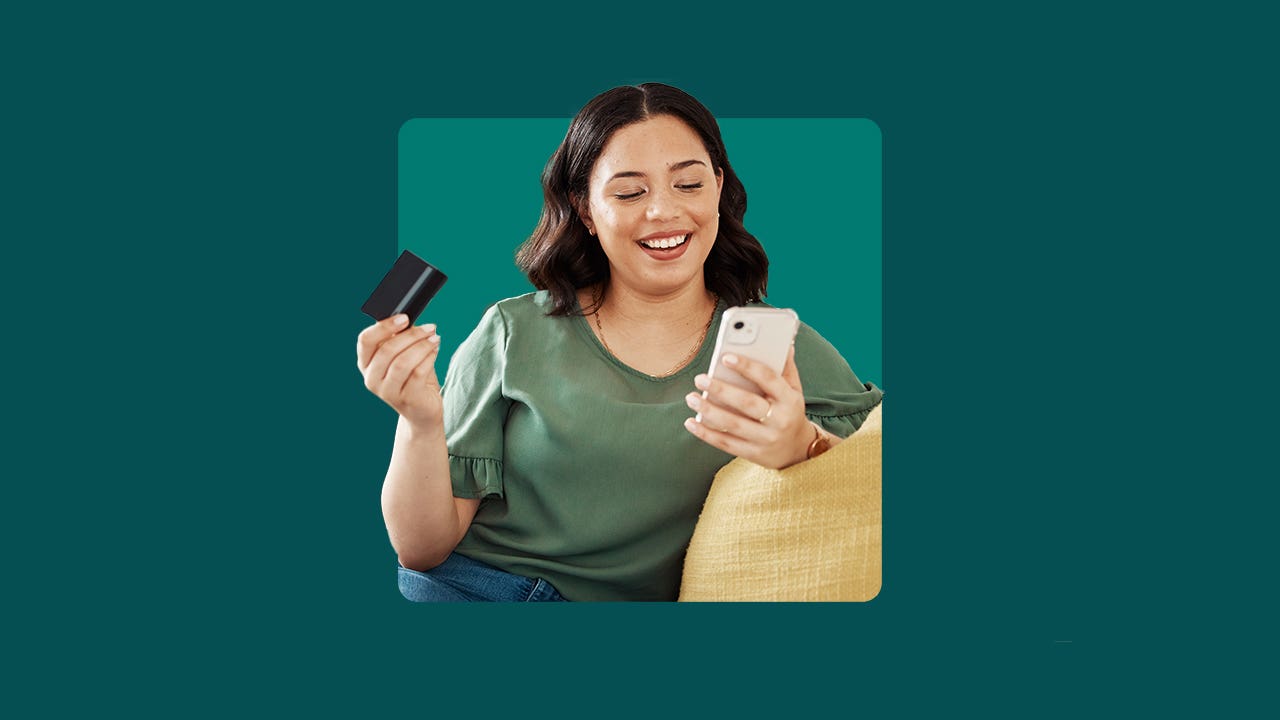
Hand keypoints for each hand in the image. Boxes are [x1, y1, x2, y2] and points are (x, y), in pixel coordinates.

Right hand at [357, 314, 443, 429]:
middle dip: (411, 335)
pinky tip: (435, 351)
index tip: (405, 318)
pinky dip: (429, 358)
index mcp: (366, 364)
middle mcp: (371, 379)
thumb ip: (400, 339)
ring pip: (402, 362)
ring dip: (422, 346)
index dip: (384, 326)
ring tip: (435, 339)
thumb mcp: (402, 356)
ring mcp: (387, 392)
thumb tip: (408, 319)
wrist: (422, 411)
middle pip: (387, 349)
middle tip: (430, 328)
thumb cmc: (412, 378)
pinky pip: (417, 373)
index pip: (365, 340)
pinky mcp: (406, 399)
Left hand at [683, 346, 813, 469]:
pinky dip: (706, 434)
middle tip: (700, 378)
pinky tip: (691, 422)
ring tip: (691, 397)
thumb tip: (783, 341)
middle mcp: (779, 420)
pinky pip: (726, 444)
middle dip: (721, 390)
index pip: (768, 379)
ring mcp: (766, 439)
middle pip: (747, 403)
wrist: (798, 450)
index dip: (747, 366)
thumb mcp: (794, 390)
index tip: (725, 356)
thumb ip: (786, 367)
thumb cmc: (789, 411)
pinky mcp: (754, 454)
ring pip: (733, 424)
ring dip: (708, 411)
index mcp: (790, 400)